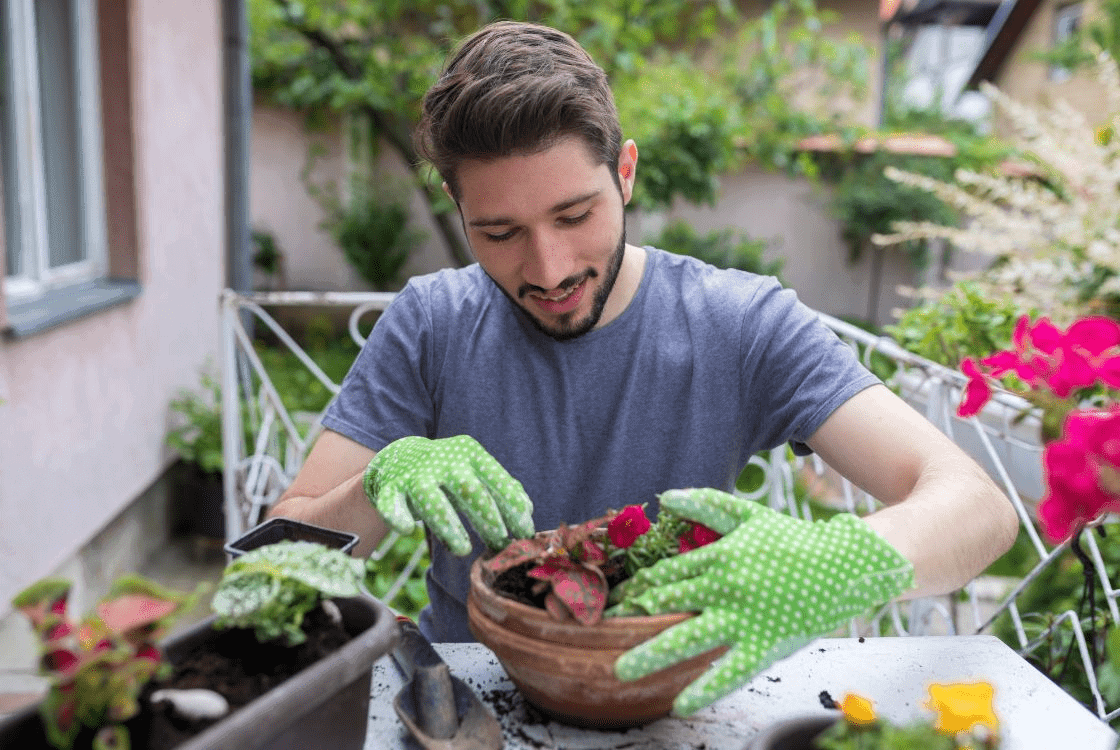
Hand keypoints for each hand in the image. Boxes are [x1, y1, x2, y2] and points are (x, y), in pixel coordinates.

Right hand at [363, 435, 534, 554]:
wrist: (399, 457)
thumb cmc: (448, 472)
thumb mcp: (476, 471)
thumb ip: (501, 488)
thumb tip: (528, 511)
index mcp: (470, 454)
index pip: (495, 479)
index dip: (511, 506)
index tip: (524, 530)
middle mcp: (443, 461)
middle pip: (469, 490)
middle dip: (487, 518)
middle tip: (500, 542)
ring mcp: (415, 474)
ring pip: (433, 501)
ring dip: (450, 527)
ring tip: (463, 550)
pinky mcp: (389, 488)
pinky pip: (392, 504)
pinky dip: (398, 517)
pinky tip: (407, 530)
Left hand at [612, 488, 913, 715]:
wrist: (846, 564)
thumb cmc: (795, 541)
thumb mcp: (749, 516)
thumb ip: (707, 504)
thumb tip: (666, 495)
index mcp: (718, 556)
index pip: (665, 574)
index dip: (637, 588)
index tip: (615, 601)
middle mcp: (723, 586)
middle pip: (666, 604)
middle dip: (630, 618)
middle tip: (599, 632)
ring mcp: (742, 617)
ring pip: (687, 637)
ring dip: (650, 655)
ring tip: (619, 670)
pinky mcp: (764, 644)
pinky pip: (730, 670)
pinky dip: (705, 688)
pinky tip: (680, 703)